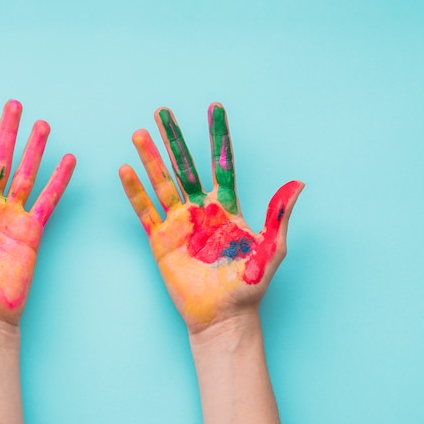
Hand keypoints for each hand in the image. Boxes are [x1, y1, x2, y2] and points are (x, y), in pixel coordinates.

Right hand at [119, 103, 302, 331]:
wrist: (222, 315)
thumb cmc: (248, 286)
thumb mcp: (270, 251)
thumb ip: (279, 217)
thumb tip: (298, 184)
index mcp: (226, 208)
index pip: (221, 163)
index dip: (217, 136)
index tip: (214, 109)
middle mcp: (200, 210)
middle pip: (184, 166)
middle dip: (174, 139)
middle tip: (163, 112)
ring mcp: (178, 223)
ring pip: (161, 183)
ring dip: (151, 159)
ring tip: (139, 134)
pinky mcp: (161, 240)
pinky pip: (145, 211)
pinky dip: (135, 191)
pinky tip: (125, 171)